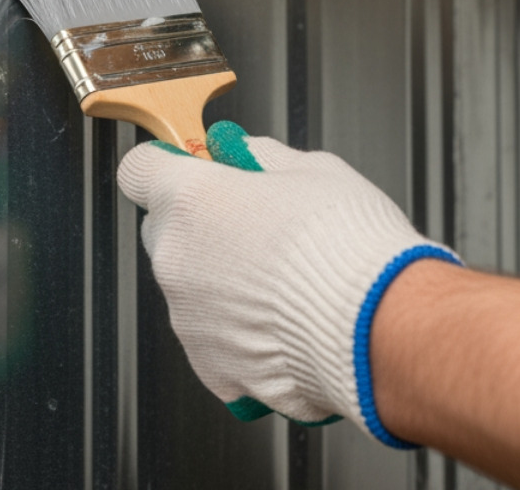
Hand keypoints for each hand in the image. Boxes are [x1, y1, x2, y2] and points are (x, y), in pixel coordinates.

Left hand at [116, 120, 458, 445]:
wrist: (379, 328)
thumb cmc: (349, 246)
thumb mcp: (312, 169)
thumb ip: (261, 158)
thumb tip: (242, 152)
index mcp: (191, 200)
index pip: (140, 170)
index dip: (168, 167)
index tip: (194, 171)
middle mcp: (176, 260)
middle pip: (164, 230)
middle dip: (199, 224)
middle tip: (253, 225)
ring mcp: (188, 319)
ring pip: (190, 287)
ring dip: (222, 281)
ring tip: (284, 282)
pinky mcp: (211, 367)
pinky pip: (213, 339)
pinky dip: (239, 331)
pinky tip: (285, 321)